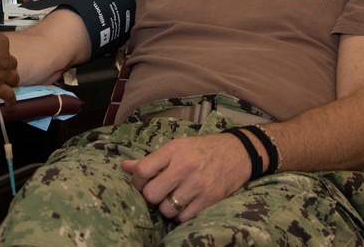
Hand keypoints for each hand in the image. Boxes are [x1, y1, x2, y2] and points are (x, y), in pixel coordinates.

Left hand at [120, 132, 251, 222]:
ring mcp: (197, 184)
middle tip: (156, 194)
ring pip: (167, 209)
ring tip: (171, 200)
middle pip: (151, 194)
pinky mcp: (209, 198)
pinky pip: (184, 217)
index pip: (142, 170)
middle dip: (150, 197)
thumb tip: (124, 167)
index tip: (140, 184)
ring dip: (166, 208)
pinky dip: (180, 215)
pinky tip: (184, 206)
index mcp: (172, 150)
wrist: (238, 152)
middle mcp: (184, 167)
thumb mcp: (177, 147)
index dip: (136, 182)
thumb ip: (151, 159)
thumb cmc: (202, 149)